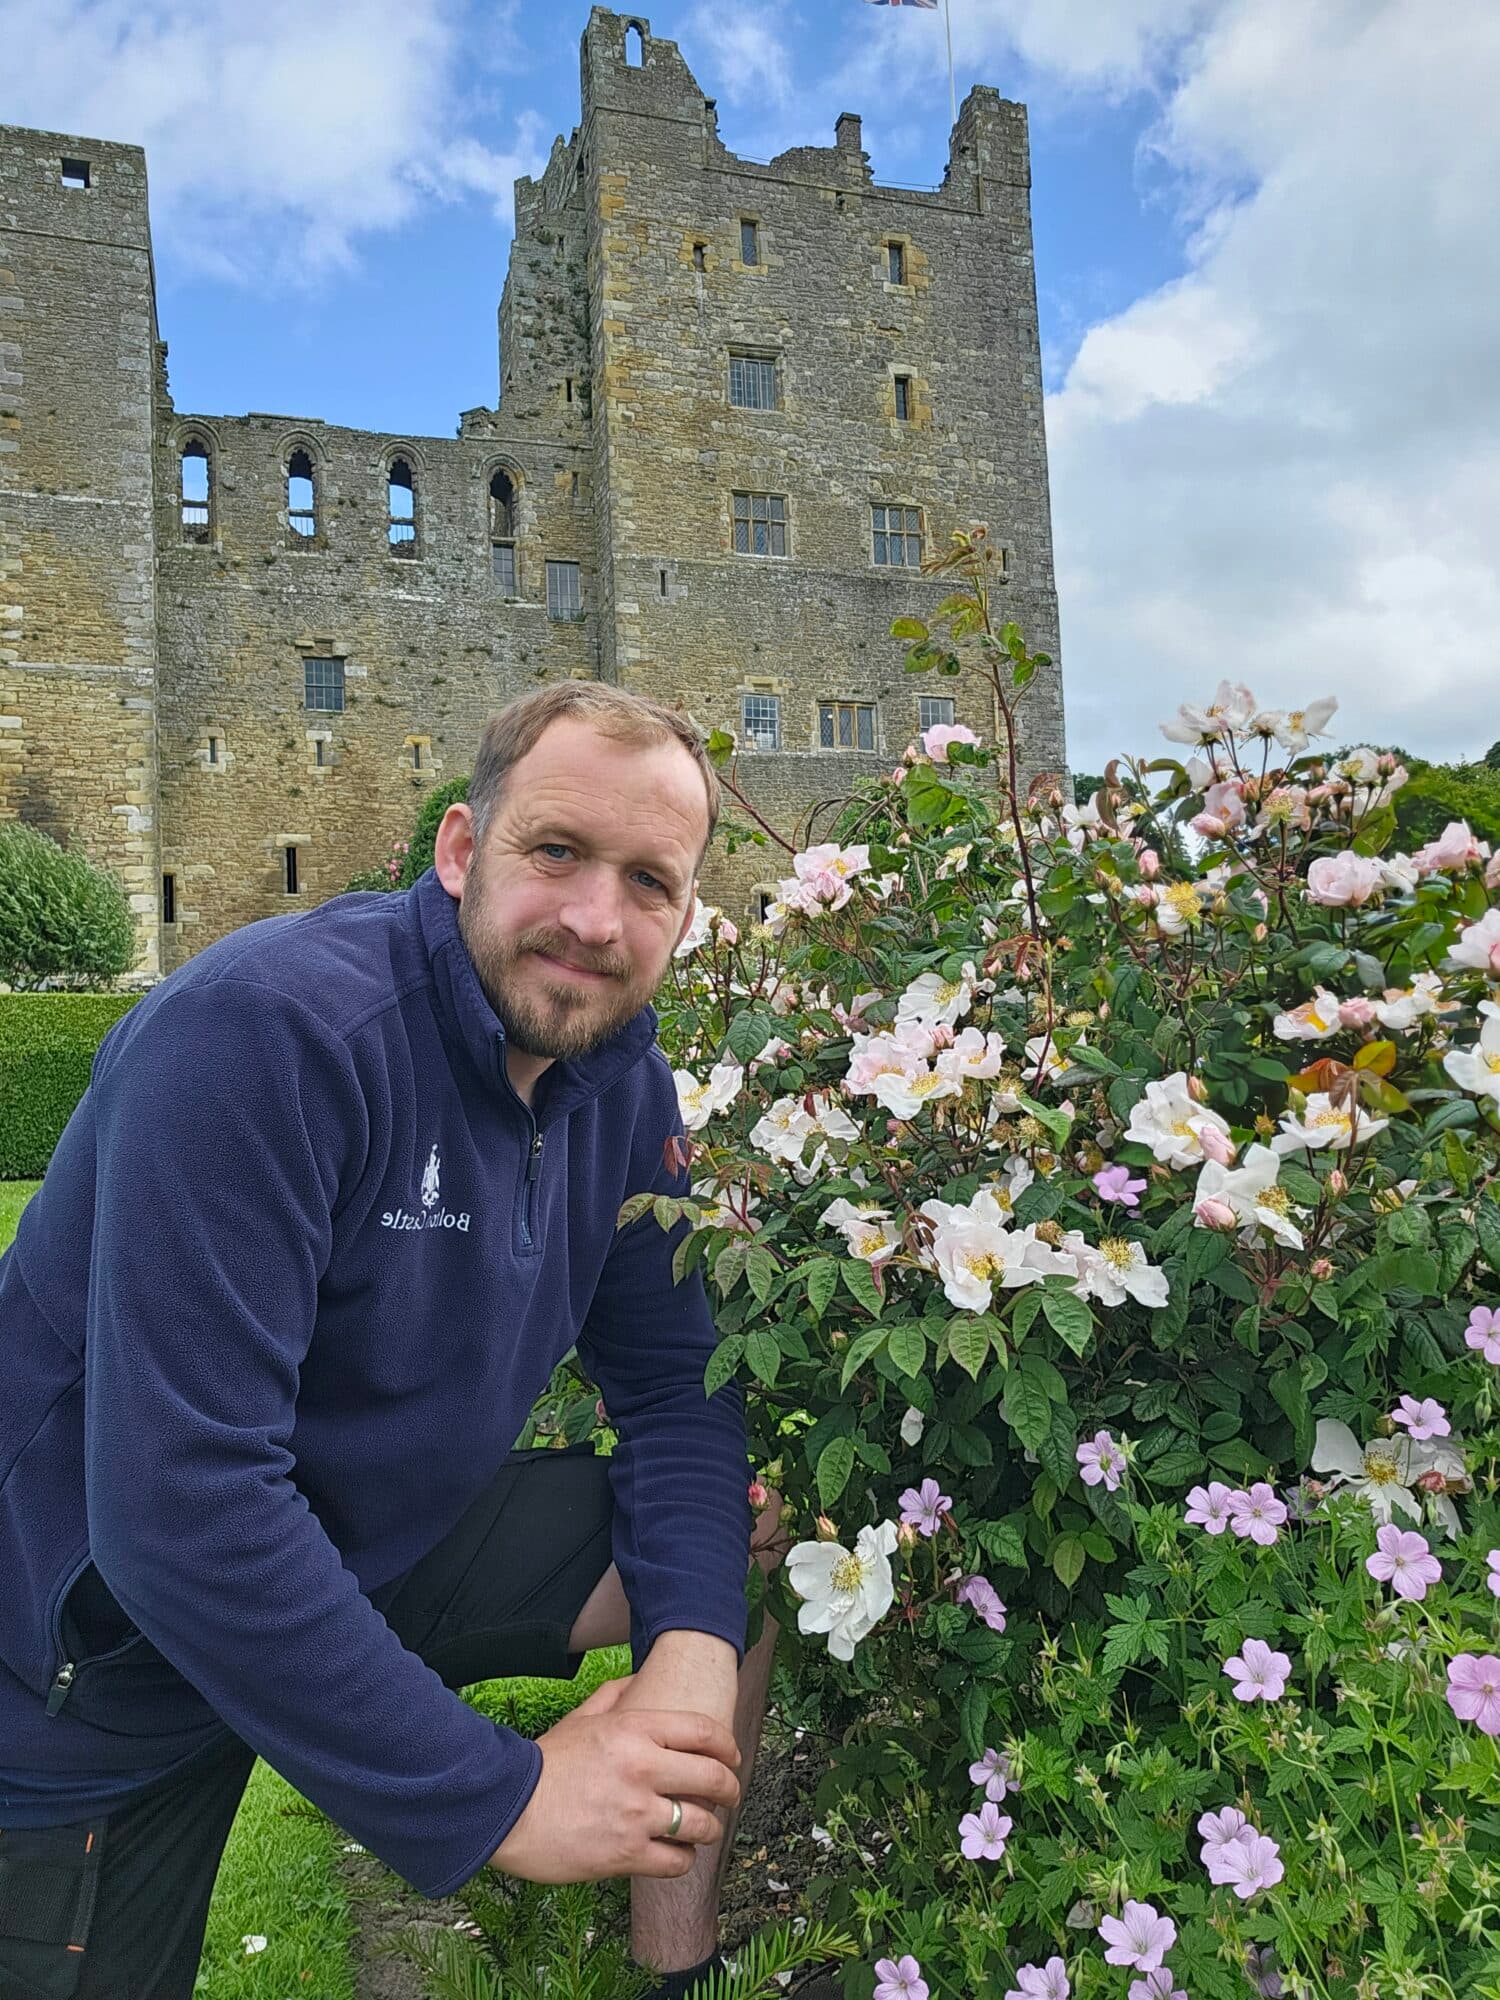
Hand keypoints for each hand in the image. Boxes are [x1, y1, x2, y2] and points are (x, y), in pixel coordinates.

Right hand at [487, 1675, 741, 1883]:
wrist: (507, 1810)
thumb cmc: (545, 1764)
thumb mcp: (581, 1718)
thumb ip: (614, 1696)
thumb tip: (639, 1678)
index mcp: (634, 1730)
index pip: (704, 1732)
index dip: (728, 1747)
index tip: (733, 1758)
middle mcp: (642, 1769)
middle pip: (714, 1778)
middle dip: (730, 1789)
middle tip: (729, 1796)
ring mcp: (636, 1814)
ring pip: (703, 1824)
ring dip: (709, 1828)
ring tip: (702, 1829)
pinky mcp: (626, 1854)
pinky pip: (677, 1861)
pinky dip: (682, 1858)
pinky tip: (674, 1852)